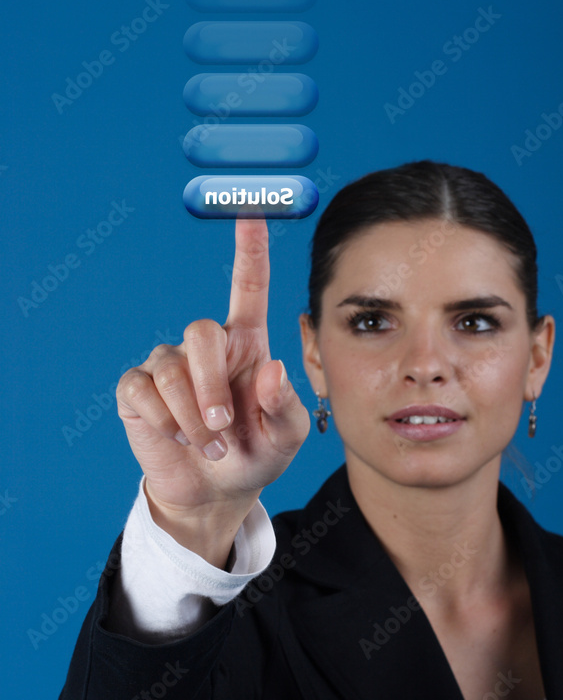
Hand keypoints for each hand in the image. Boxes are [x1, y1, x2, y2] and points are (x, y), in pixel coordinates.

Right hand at [116, 218, 309, 556]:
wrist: (216, 492)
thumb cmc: (256, 455)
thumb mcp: (286, 438)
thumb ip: (286, 405)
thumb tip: (270, 368)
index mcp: (246, 344)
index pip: (247, 286)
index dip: (250, 249)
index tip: (249, 208)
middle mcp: (205, 347)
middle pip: (200, 332)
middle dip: (211, 386)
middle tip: (224, 426)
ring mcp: (167, 365)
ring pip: (171, 369)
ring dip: (194, 418)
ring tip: (211, 446)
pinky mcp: (138, 389)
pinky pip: (142, 390)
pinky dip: (164, 421)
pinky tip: (178, 438)